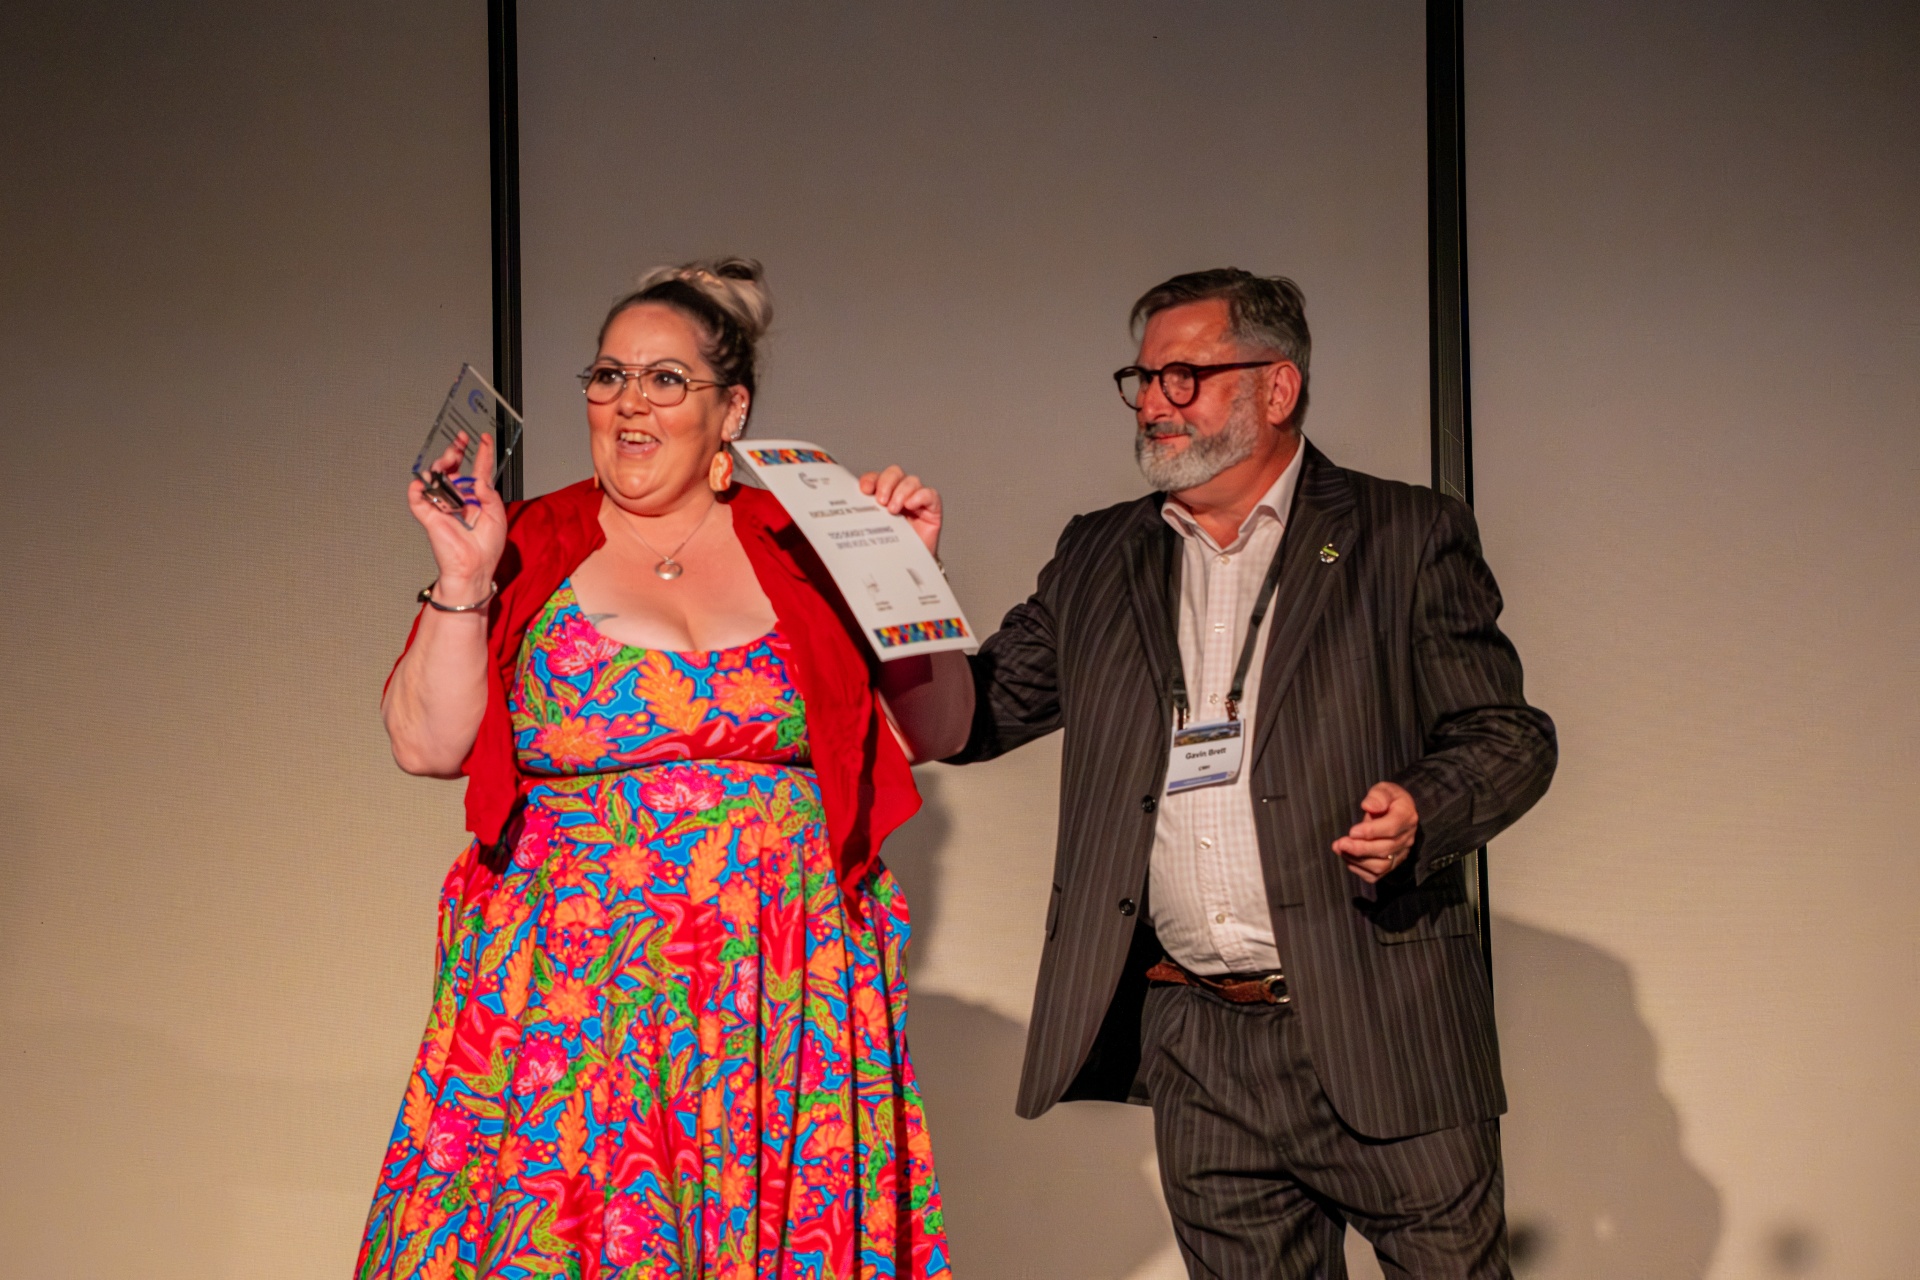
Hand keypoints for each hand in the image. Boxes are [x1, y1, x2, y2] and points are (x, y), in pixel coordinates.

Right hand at [406, 431, 507, 600]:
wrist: (473, 568)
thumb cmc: (486, 548)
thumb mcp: (497, 518)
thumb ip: (490, 496)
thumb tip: (479, 480)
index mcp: (477, 499)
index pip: (478, 471)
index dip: (482, 453)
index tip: (484, 438)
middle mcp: (459, 499)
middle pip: (453, 470)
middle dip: (455, 452)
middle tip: (458, 442)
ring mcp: (442, 506)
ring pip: (435, 478)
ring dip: (440, 466)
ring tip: (446, 462)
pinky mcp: (429, 516)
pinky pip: (417, 499)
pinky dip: (417, 488)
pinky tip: (422, 482)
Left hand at [859, 464, 943, 557]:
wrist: (908, 566)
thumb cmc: (890, 548)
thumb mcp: (871, 530)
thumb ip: (862, 517)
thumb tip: (842, 512)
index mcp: (883, 495)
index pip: (876, 477)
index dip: (871, 479)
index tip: (864, 490)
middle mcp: (900, 493)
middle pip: (894, 473)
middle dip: (886, 483)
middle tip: (881, 501)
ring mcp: (917, 500)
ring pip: (911, 481)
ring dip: (901, 492)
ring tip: (894, 510)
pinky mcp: (932, 508)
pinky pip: (930, 494)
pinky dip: (920, 496)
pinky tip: (911, 505)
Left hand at [1332, 781, 1418, 883]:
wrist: (1397, 812)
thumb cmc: (1388, 800)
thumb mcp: (1384, 790)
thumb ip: (1377, 796)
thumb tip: (1368, 806)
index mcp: (1407, 817)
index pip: (1391, 828)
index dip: (1371, 832)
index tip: (1352, 831)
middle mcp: (1407, 838)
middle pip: (1385, 850)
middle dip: (1360, 848)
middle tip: (1340, 843)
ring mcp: (1401, 853)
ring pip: (1381, 866)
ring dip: (1357, 860)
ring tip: (1340, 849)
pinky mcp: (1392, 864)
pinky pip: (1376, 875)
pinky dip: (1359, 870)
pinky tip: (1348, 858)